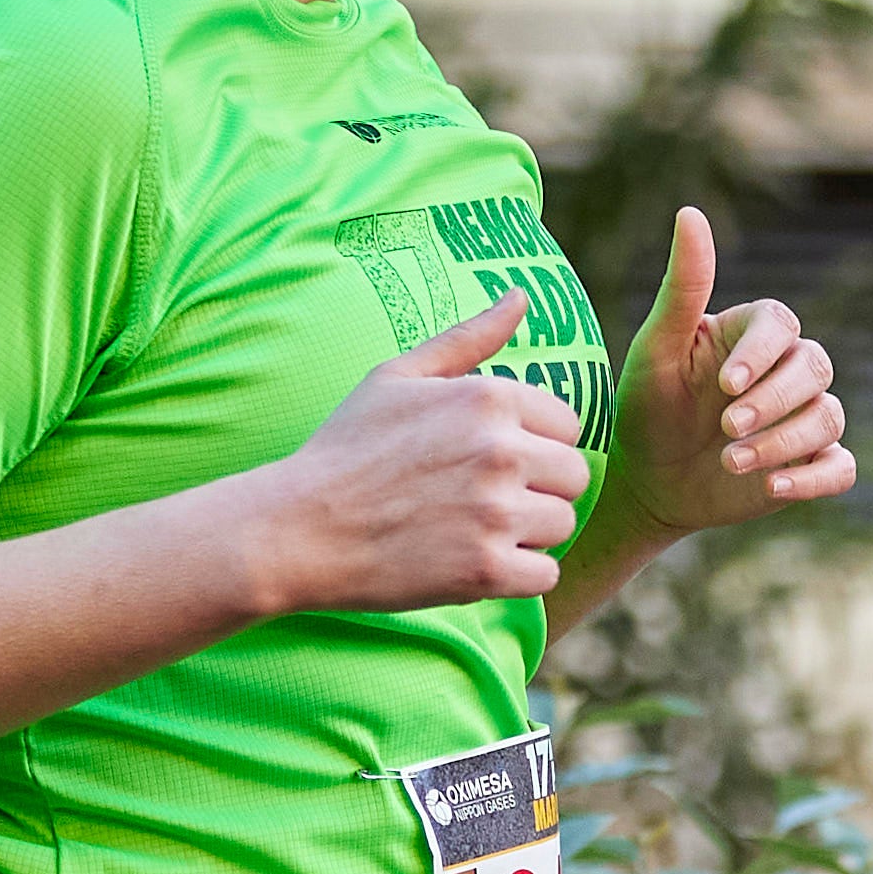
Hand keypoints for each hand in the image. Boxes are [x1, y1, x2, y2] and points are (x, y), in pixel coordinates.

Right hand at [246, 290, 596, 611]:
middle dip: (537, 490)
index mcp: (489, 397)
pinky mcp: (486, 571)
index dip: (532, 446)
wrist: (298, 528)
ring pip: (561, 526)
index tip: (484, 461)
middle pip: (574, 477)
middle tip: (480, 500)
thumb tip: (521, 295)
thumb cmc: (346, 448)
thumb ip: (470, 337)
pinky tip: (470, 563)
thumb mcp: (398, 376)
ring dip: (526, 535)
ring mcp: (496, 513)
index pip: (567, 426)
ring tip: (469, 530)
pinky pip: (544, 578)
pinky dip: (515, 578)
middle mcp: (502, 451)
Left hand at [598, 206, 856, 542]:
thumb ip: (682, 285)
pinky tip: (772, 484)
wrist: (644, 481)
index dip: (762, 354)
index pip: (781, 325)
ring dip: (784, 441)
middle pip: (815, 367)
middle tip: (726, 427)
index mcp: (751, 335)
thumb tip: (690, 211)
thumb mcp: (655, 348)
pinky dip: (814, 477)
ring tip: (730, 461)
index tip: (725, 384)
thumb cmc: (646, 406)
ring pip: (828, 417)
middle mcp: (784, 371)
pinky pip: (840, 468)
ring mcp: (801, 419)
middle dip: (774, 399)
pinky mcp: (809, 465)